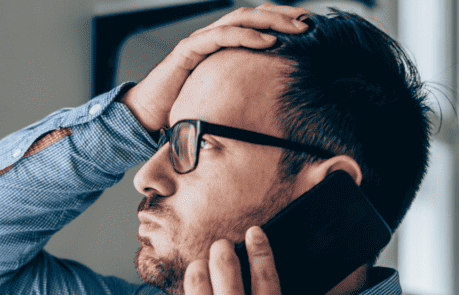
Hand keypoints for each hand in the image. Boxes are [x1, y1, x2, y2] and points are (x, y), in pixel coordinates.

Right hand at [120, 5, 311, 133]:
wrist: (148, 114)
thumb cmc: (182, 106)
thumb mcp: (222, 97)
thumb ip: (243, 93)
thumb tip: (274, 104)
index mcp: (223, 45)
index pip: (257, 24)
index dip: (283, 21)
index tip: (310, 28)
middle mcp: (214, 37)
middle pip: (254, 15)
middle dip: (283, 16)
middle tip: (310, 22)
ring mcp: (201, 40)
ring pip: (241, 19)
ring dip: (271, 21)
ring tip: (295, 28)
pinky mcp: (189, 50)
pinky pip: (222, 36)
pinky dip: (247, 36)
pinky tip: (268, 41)